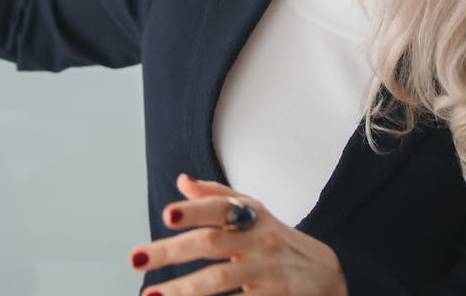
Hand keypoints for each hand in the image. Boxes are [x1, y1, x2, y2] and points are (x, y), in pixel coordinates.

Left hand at [128, 174, 347, 295]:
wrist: (330, 272)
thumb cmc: (278, 239)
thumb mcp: (254, 212)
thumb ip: (216, 196)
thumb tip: (182, 181)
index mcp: (250, 215)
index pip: (219, 207)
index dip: (194, 210)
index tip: (166, 216)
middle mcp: (258, 240)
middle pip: (211, 243)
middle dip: (171, 251)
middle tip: (135, 259)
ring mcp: (266, 272)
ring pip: (220, 279)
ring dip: (184, 289)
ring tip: (151, 295)